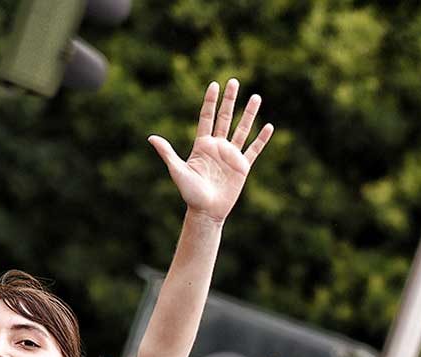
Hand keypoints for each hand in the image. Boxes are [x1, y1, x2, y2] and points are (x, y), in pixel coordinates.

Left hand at [148, 79, 274, 224]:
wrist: (206, 211)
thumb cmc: (190, 193)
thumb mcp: (177, 171)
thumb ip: (167, 153)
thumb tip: (151, 137)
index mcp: (202, 144)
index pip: (207, 117)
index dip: (210, 101)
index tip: (214, 84)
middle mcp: (218, 146)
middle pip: (225, 118)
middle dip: (230, 100)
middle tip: (234, 81)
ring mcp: (231, 155)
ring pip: (242, 129)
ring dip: (249, 114)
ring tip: (256, 97)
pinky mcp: (243, 167)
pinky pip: (254, 150)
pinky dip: (262, 139)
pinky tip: (269, 127)